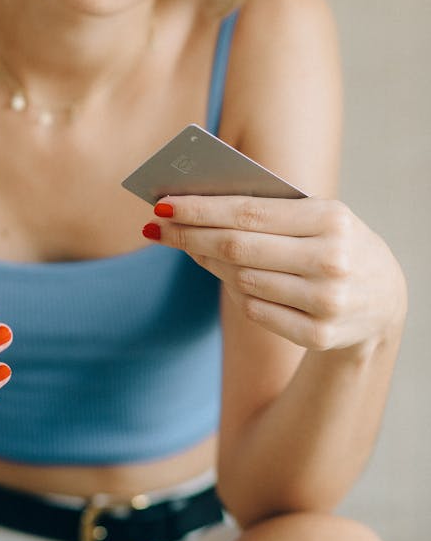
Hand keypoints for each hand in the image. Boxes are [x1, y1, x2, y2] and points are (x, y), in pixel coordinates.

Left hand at [143, 196, 406, 352]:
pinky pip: (255, 311)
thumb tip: (194, 208)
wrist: (384, 299)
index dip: (199, 209)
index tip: (161, 205)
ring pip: (242, 281)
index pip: (248, 212)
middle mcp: (330, 260)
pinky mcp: (319, 335)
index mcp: (330, 219)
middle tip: (156, 227)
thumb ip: (266, 210)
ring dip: (209, 262)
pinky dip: (237, 294)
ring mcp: (326, 302)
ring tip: (190, 246)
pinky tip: (229, 278)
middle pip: (237, 247)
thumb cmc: (332, 243)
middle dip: (189, 235)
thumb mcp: (317, 217)